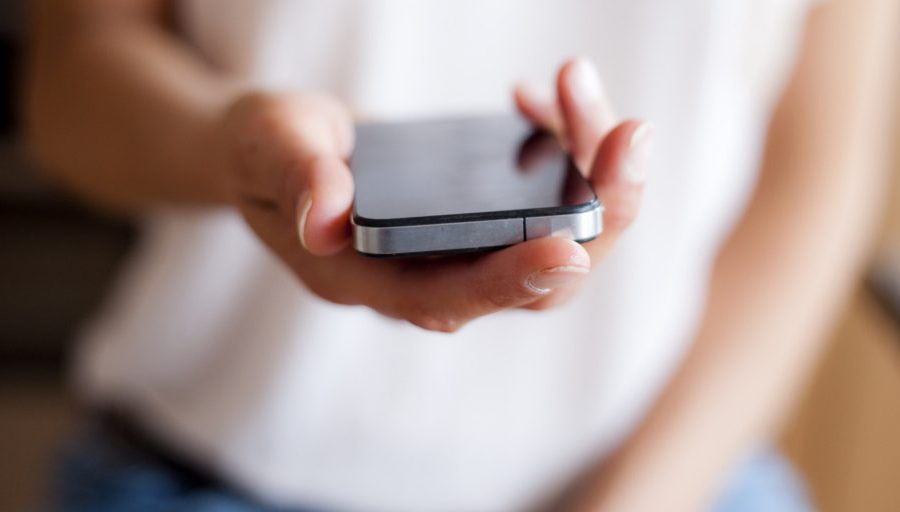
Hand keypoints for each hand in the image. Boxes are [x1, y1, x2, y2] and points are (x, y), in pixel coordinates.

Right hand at [219, 58, 651, 331]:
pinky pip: (548, 197)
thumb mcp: (270, 148)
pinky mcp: (485, 217)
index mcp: (373, 279)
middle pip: (538, 278)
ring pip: (559, 233)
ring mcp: (464, 248)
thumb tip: (327, 218)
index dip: (512, 278)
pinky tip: (540, 98)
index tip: (568, 247)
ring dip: (593, 169)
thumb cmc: (269, 154)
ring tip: (580, 87)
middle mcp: (431, 275)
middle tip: (629, 135)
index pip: (452, 297)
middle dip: (596, 211)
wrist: (282, 150)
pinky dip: (563, 145)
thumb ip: (298, 177)